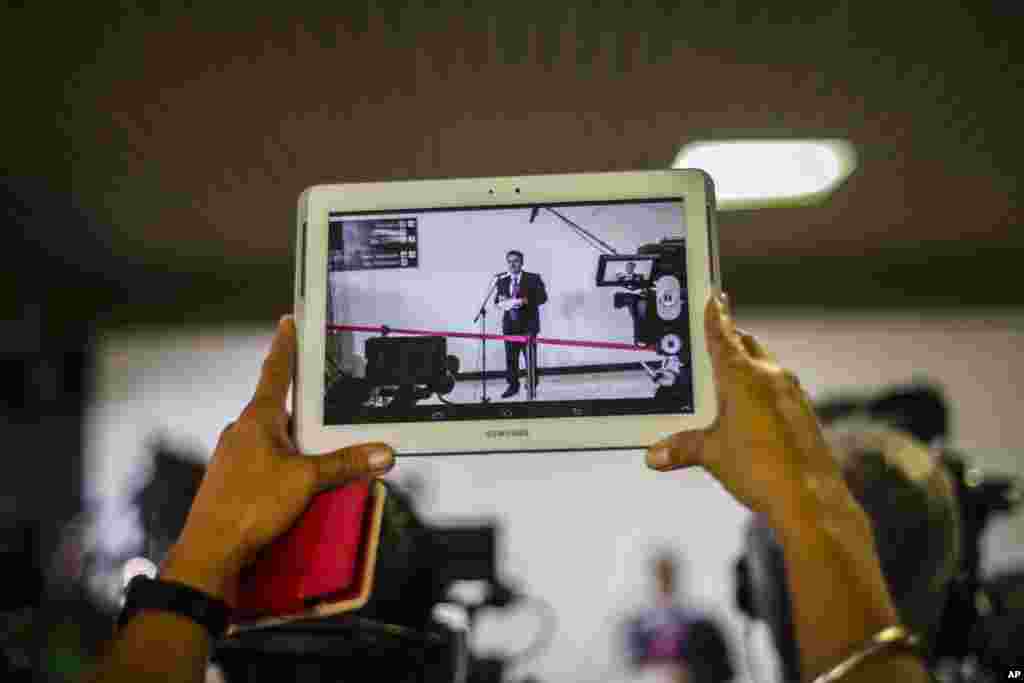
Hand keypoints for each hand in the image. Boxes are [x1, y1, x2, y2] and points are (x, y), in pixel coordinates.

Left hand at [162, 316, 394, 598]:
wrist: (210, 552)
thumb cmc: (250, 506)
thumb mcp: (306, 481)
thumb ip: (346, 465)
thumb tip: (384, 453)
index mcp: (257, 418)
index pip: (275, 371)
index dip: (286, 345)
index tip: (289, 321)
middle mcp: (243, 431)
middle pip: (280, 408)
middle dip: (306, 408)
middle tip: (331, 402)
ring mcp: (235, 456)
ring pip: (275, 439)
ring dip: (299, 443)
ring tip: (325, 453)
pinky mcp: (234, 481)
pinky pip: (267, 463)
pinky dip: (288, 466)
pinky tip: (302, 484)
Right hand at [646, 292, 846, 525]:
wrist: (811, 500)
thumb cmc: (760, 470)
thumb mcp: (711, 455)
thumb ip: (681, 448)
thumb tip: (653, 456)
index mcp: (742, 377)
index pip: (723, 335)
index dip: (716, 316)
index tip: (714, 296)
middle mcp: (770, 377)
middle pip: (747, 345)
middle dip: (731, 340)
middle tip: (715, 340)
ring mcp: (792, 393)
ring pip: (766, 366)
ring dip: (748, 366)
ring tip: (729, 382)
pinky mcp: (804, 412)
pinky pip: (780, 389)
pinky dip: (764, 390)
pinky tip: (754, 412)